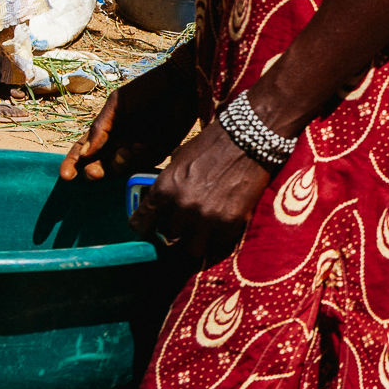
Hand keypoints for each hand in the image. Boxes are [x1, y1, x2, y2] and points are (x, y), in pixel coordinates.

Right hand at [61, 51, 199, 182]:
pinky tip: (142, 146)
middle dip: (94, 171)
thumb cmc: (146, 90)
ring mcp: (137, 149)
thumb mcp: (118, 104)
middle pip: (100, 165)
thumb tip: (84, 153)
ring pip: (120, 168)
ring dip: (118, 165)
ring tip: (125, 151)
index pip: (83, 150)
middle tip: (94, 173)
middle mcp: (119, 142)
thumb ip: (101, 127)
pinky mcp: (157, 152)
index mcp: (105, 129)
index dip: (73, 163)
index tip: (65, 176)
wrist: (181, 85)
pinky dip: (139, 158)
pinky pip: (143, 164)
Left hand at [133, 124, 269, 260]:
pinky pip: (219, 243)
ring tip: (204, 231)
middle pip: (168, 238)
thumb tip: (159, 202)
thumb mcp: (178, 159)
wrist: (247, 139)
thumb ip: (167, 184)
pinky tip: (224, 223)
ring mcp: (206, 216)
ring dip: (197, 240)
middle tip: (185, 225)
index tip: (148, 231)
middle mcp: (182, 206)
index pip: (140, 224)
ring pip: (193, 249)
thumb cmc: (212, 145)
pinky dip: (220, 236)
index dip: (144, 229)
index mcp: (164, 188)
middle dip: (176, 231)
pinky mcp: (230, 222)